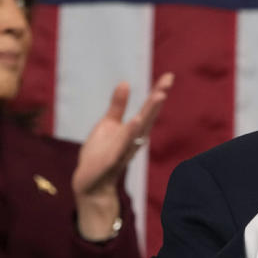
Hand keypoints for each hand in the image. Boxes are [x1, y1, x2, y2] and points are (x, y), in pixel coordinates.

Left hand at [72, 73, 173, 239]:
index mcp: (134, 130)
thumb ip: (118, 105)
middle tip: (168, 81)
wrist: (89, 182)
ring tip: (159, 95)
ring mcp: (124, 149)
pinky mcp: (112, 159)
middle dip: (158, 98)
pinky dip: (131, 133)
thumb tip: (125, 82)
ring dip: (149, 112)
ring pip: (140, 129)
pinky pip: (123, 145)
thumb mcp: (108, 124)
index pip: (148, 108)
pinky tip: (136, 120)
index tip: (168, 76)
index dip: (158, 91)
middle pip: (149, 115)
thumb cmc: (100, 153)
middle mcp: (134, 139)